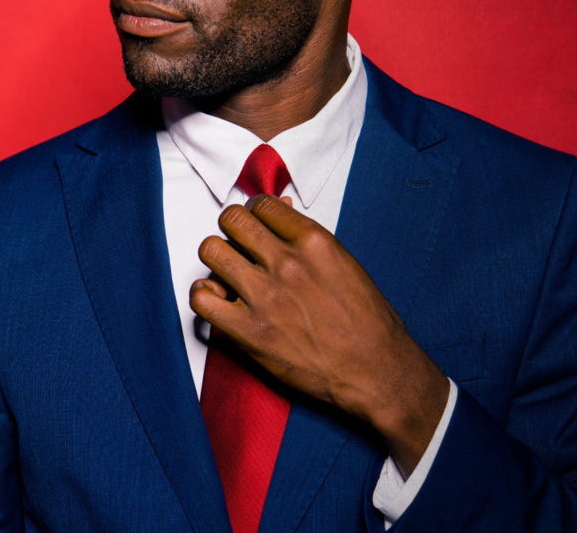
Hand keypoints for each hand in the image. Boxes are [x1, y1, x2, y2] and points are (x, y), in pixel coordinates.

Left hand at [190, 195, 448, 475]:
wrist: (375, 372)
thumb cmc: (367, 322)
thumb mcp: (345, 265)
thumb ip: (307, 239)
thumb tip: (280, 209)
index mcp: (314, 242)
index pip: (262, 204)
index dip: (255, 213)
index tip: (256, 227)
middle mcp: (286, 263)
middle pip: (231, 220)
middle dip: (232, 230)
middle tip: (239, 247)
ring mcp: (265, 297)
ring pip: (210, 251)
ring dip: (217, 260)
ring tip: (229, 275)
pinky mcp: (249, 332)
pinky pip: (201, 299)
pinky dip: (205, 297)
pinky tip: (220, 302)